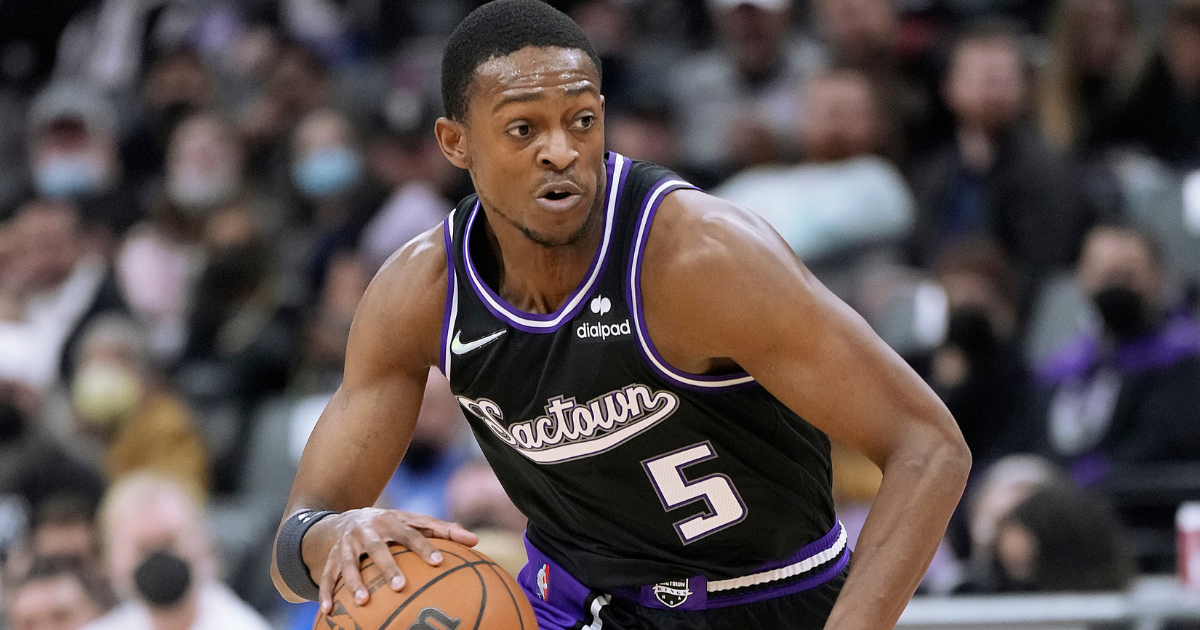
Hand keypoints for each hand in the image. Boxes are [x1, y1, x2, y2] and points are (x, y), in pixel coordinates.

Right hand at [315, 508, 477, 612]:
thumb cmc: (393, 525)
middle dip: (388, 566)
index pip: (411, 533)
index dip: (424, 547)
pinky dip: (326, 592)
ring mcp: (347, 545)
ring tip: (364, 602)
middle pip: (377, 549)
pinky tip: (329, 611)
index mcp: (390, 520)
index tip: (439, 563)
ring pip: (349, 564)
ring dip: (354, 582)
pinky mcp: (331, 558)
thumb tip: (475, 541)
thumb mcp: (415, 522)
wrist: (349, 518)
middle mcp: (367, 531)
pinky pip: (327, 576)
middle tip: (400, 586)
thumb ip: (443, 530)